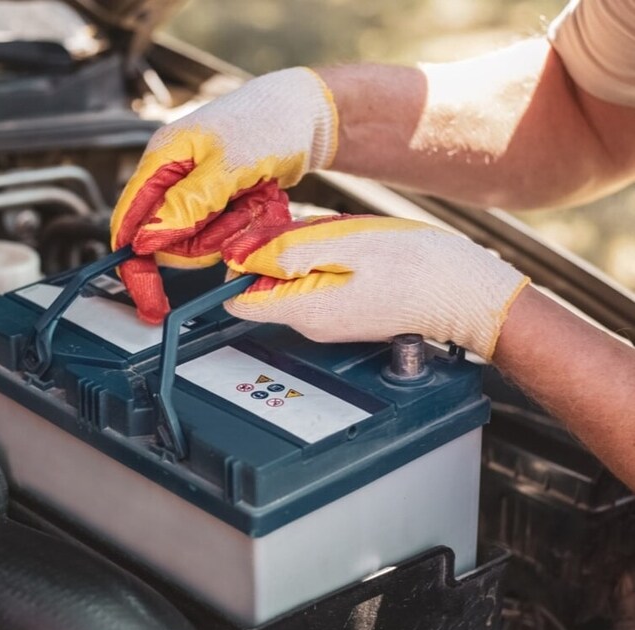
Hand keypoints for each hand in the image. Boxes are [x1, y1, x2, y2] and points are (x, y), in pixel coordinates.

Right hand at [111, 67, 338, 323]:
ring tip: (255, 198)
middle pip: (168, 241)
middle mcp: (172, 178)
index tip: (151, 300)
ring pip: (199, 242)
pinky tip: (260, 199)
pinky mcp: (217, 202)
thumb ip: (186, 204)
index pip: (128, 223)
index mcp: (161, 160)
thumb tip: (146, 239)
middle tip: (239, 212)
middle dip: (206, 240)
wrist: (307, 113)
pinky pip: (222, 234)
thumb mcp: (227, 165)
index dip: (135, 267)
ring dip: (232, 229)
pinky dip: (245, 224)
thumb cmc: (268, 121)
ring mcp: (195, 192)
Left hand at [221, 214, 529, 358]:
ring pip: (293, 277)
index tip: (260, 236)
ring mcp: (328, 321)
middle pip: (266, 283)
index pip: (239, 298)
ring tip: (346, 238)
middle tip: (318, 229)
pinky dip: (328, 258)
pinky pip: (319, 279)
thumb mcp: (347, 244)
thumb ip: (290, 251)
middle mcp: (310, 323)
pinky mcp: (345, 312)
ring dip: (308, 250)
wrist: (467, 294)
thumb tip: (242, 257)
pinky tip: (357, 248)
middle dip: (279, 249)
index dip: (240, 264)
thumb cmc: (419, 267)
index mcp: (305, 309)